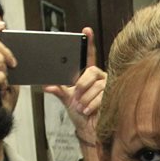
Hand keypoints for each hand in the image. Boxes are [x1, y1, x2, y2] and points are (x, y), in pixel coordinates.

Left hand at [43, 27, 104, 145]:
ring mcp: (107, 86)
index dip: (88, 42)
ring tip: (80, 107)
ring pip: (96, 86)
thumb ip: (58, 90)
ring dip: (85, 98)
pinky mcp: (112, 97)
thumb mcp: (67, 100)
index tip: (86, 30)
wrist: (89, 130)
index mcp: (88, 74)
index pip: (89, 55)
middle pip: (92, 71)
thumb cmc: (80, 113)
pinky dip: (91, 104)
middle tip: (75, 96)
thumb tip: (46, 85)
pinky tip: (87, 110)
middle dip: (81, 84)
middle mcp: (99, 77)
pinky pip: (101, 96)